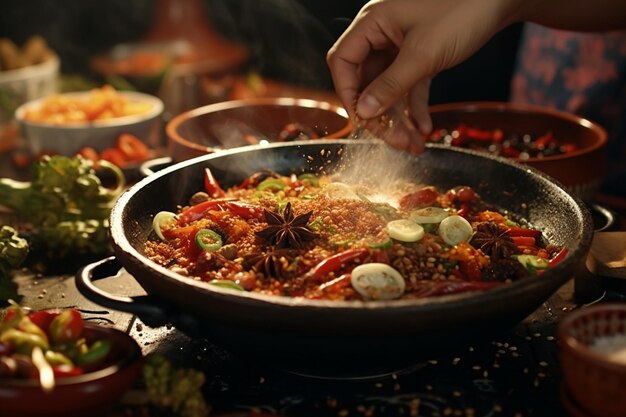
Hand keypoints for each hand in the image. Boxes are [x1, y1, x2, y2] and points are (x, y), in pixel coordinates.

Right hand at [327, 0, 514, 150]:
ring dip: (398, 118)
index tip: (361, 122)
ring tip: (412, 144)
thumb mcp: (423, 54)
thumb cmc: (463, 11)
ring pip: (388, 88)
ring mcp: (401, 45)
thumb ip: (391, 84)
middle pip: (366, 81)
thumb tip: (363, 113)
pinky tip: (424, 128)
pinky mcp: (421, 54)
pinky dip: (415, 107)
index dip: (348, 94)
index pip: (343, 62)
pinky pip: (409, 85)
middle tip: (394, 141)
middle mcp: (382, 33)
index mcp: (373, 23)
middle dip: (379, 115)